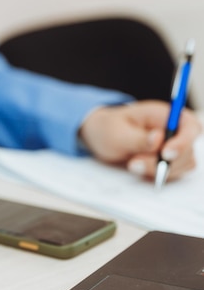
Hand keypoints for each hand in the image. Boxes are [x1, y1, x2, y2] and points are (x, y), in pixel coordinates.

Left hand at [79, 100, 200, 180]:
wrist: (99, 137)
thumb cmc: (108, 129)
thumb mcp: (117, 133)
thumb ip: (138, 138)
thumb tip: (158, 138)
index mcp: (163, 115)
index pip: (189, 126)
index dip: (183, 141)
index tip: (166, 154)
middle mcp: (172, 130)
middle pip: (188, 149)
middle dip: (164, 161)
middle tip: (135, 163)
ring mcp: (172, 146)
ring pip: (182, 164)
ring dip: (159, 169)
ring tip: (131, 165)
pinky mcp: (168, 161)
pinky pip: (173, 172)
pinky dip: (158, 174)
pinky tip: (138, 168)